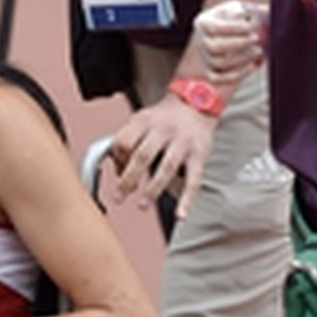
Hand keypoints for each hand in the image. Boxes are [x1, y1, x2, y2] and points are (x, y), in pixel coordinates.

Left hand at [108, 93, 216, 220]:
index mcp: (144, 121)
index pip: (124, 142)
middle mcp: (163, 129)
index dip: (117, 160)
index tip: (117, 173)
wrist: (198, 101)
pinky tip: (181, 215)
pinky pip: (194, 180)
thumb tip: (118, 174)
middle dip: (128, 179)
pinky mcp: (199, 154)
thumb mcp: (141, 121)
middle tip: (118, 197)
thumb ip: (127, 143)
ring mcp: (183, 142)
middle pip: (142, 156)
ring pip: (166, 168)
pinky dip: (187, 199)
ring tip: (142, 206)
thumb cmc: (163, 119)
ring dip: (152, 190)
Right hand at [194, 0, 268, 86]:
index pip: (215, 28)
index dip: (235, 28)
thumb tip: (240, 15)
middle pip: (214, 47)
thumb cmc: (239, 18)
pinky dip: (237, 75)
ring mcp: (205, 58)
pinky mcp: (211, 72)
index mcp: (203, 23)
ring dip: (242, 58)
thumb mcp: (238, 8)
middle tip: (256, 37)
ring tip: (258, 50)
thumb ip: (238, 10)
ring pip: (219, 63)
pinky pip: (219, 79)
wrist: (239, 32)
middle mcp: (200, 41)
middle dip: (239, 43)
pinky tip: (252, 65)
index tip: (252, 26)